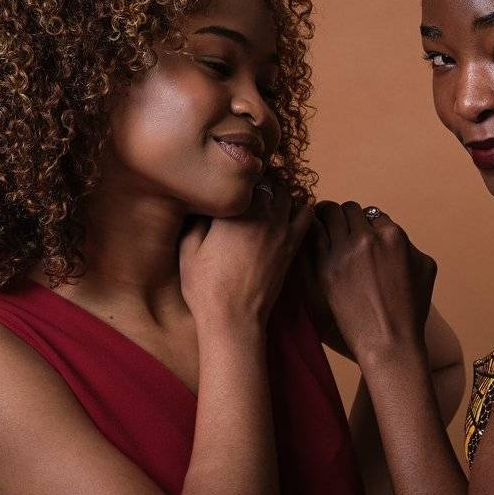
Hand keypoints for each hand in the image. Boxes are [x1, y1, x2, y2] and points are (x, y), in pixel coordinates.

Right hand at [179, 183, 313, 327]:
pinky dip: (298, 208)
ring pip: (287, 193)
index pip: (243, 175)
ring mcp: (282, 230)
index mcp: (235, 211)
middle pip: (268, 180)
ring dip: (277, 192)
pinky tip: (284, 215)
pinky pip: (306, 214)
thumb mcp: (187, 250)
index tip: (229, 179)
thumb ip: (196, 219)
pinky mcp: (293, 246)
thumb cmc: (206, 288)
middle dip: (257, 181)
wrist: (234, 319)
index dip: (236, 175)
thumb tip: (203, 197)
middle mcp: (263, 215)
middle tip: (245, 190)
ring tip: (263, 201)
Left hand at [308, 200, 436, 363]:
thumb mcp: (425, 268)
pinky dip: (312, 229)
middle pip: (350, 209)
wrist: (389, 341)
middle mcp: (368, 238)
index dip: (368, 223)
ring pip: (329, 214)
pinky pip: (313, 235)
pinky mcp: (325, 268)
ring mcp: (344, 252)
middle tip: (339, 223)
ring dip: (326, 215)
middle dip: (346, 216)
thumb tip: (391, 233)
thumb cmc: (410, 309)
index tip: (362, 231)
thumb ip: (409, 244)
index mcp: (393, 235)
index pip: (374, 214)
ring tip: (322, 219)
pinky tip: (311, 232)